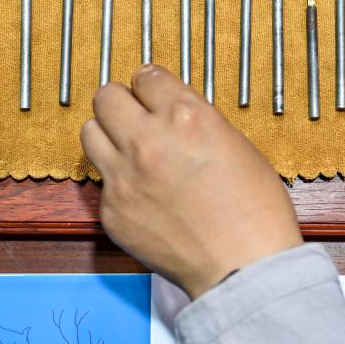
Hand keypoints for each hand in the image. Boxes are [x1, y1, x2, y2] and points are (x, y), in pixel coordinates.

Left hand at [81, 65, 302, 298]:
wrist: (242, 267)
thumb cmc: (255, 212)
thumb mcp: (238, 146)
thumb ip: (199, 122)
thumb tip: (175, 116)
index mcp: (185, 117)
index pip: (146, 76)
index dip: (151, 85)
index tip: (153, 94)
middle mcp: (147, 140)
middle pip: (106, 97)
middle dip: (122, 102)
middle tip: (134, 116)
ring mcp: (123, 177)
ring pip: (89, 132)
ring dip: (108, 135)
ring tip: (127, 149)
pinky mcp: (112, 210)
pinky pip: (102, 182)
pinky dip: (118, 183)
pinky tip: (143, 195)